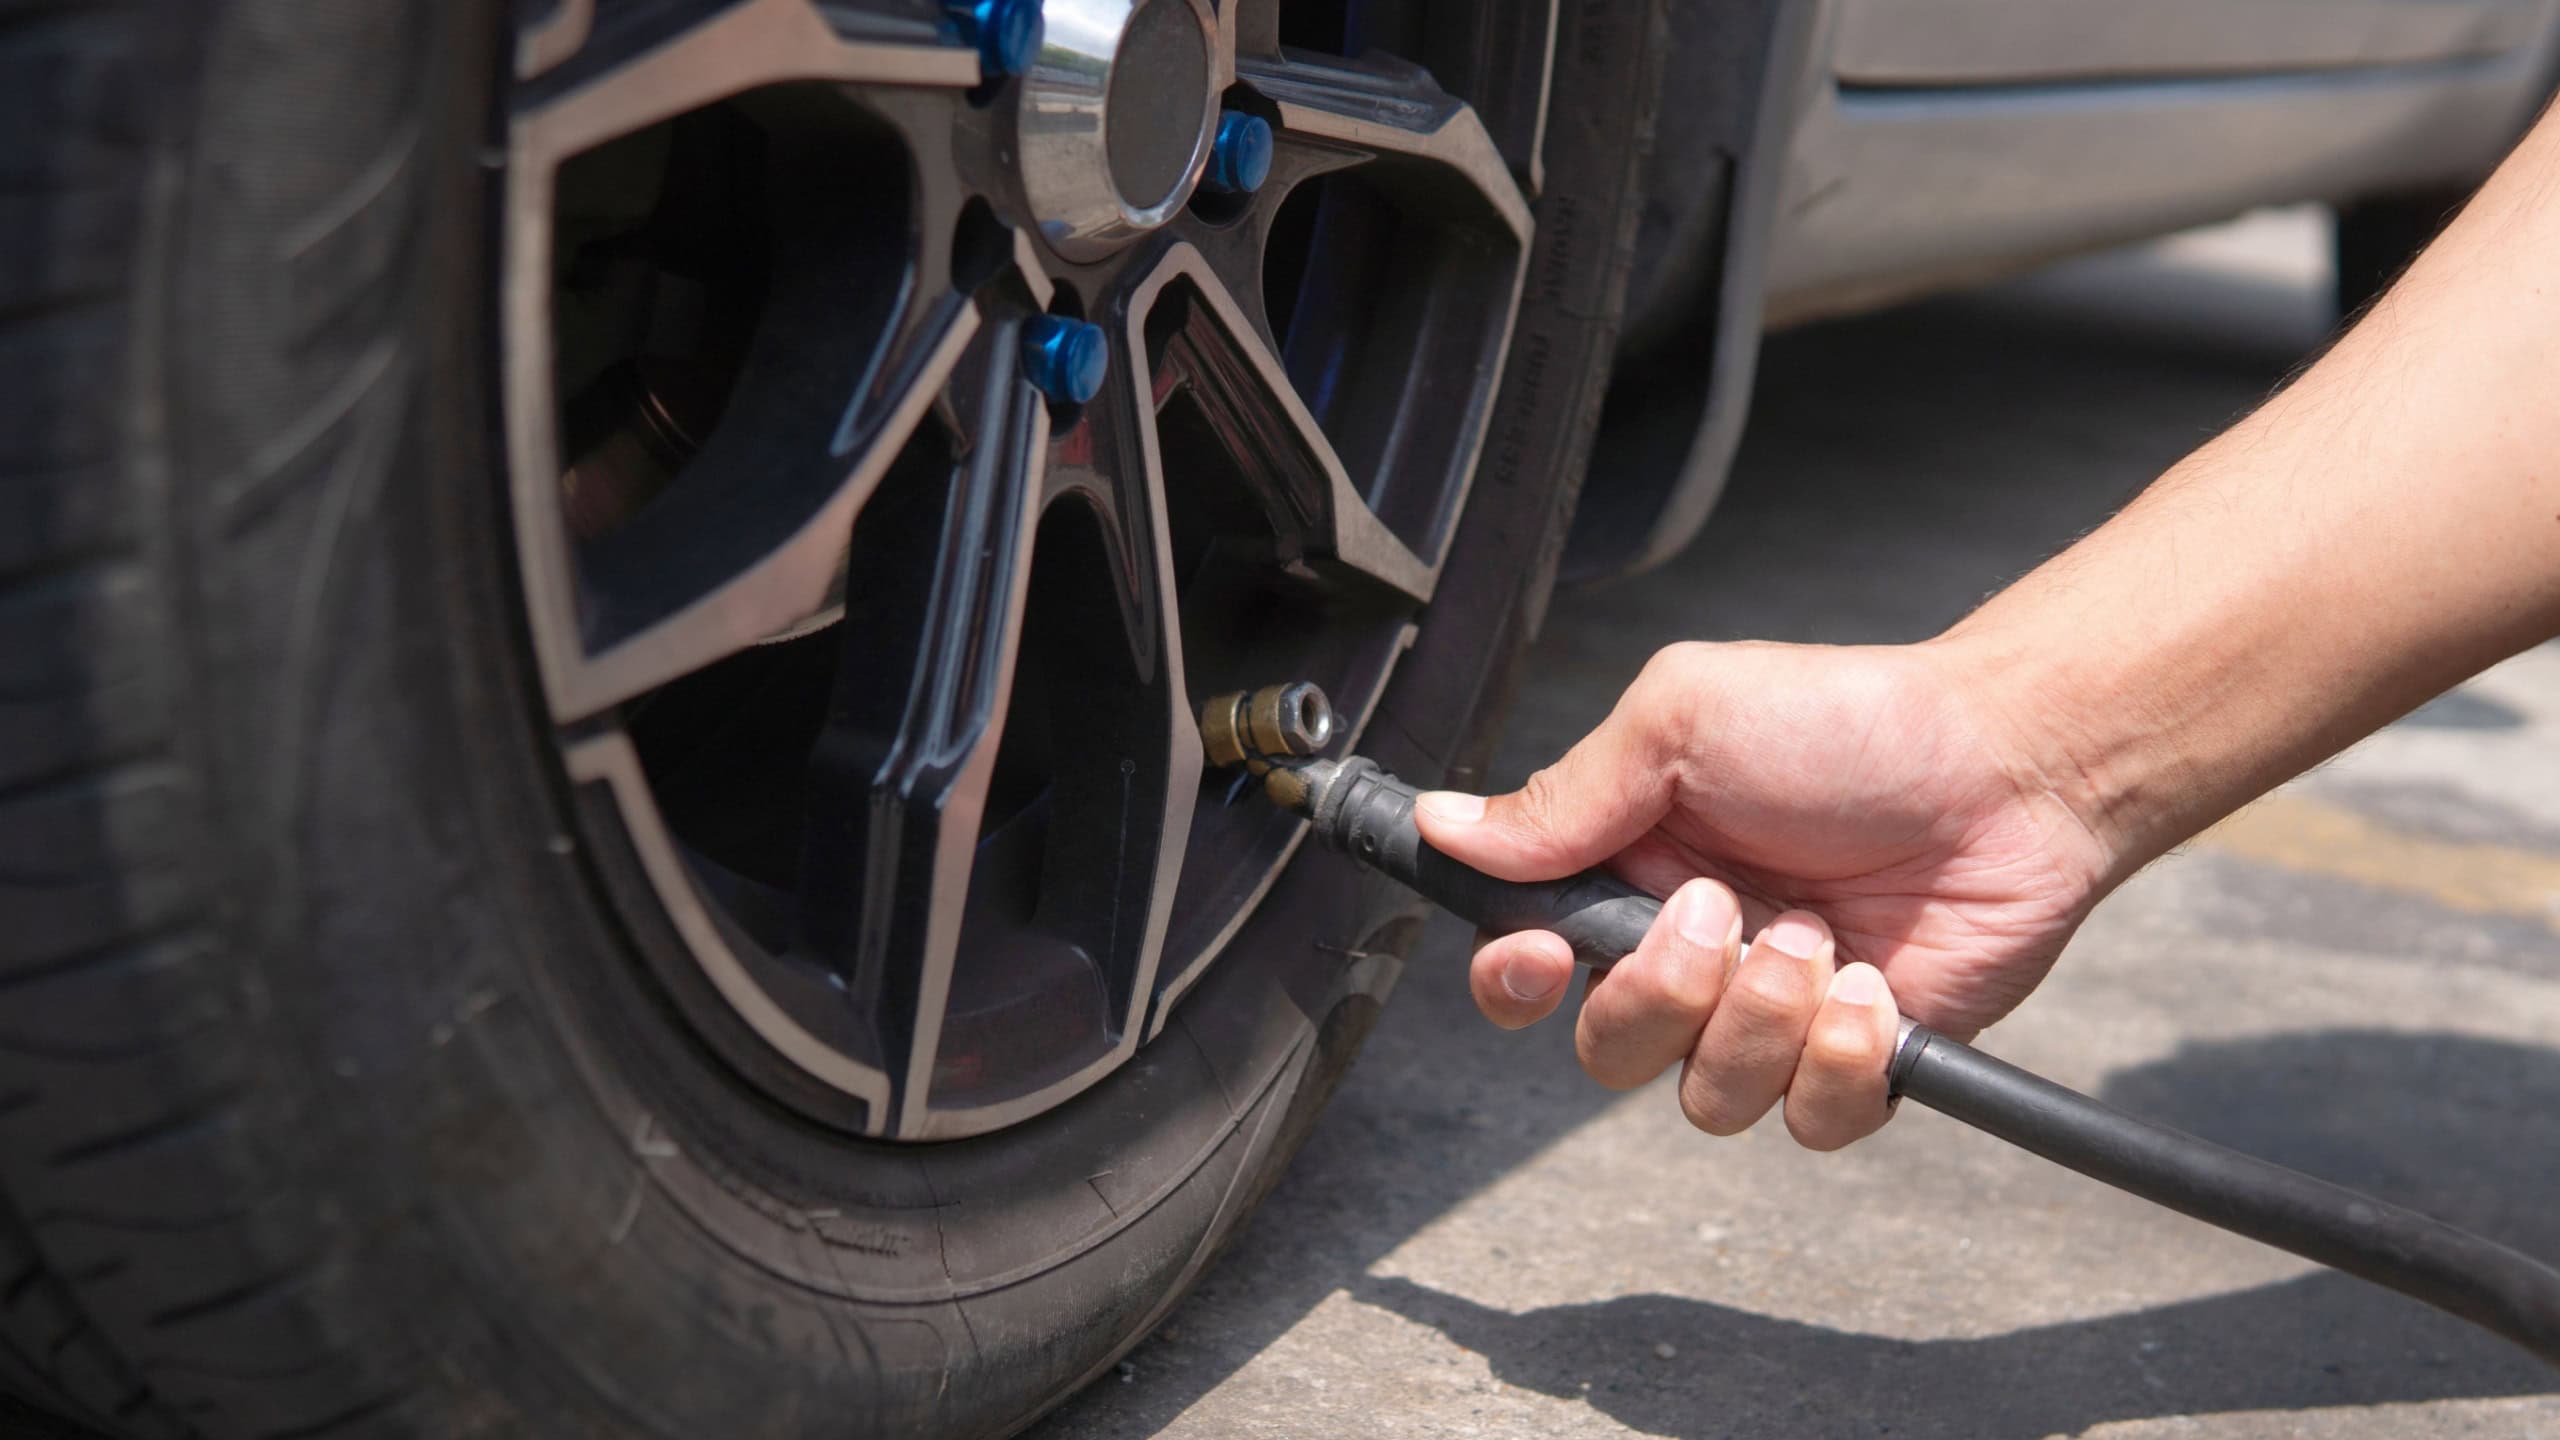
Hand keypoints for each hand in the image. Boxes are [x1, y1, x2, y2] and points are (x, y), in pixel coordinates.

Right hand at [1414, 640, 2116, 1149]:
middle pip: (1606, 1050)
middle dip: (1657, 994)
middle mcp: (1691, 957)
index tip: (1543, 955)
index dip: (1517, 981)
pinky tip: (1873, 985)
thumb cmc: (1850, 721)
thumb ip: (1561, 796)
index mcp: (1630, 874)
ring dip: (1759, 1019)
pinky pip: (1805, 1123)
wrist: (2012, 766)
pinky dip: (1838, 1060)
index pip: (1527, 966)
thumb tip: (1441, 827)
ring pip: (1704, 1100)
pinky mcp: (1856, 1064)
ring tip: (1820, 938)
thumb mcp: (1680, 723)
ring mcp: (1773, 1017)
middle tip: (1721, 913)